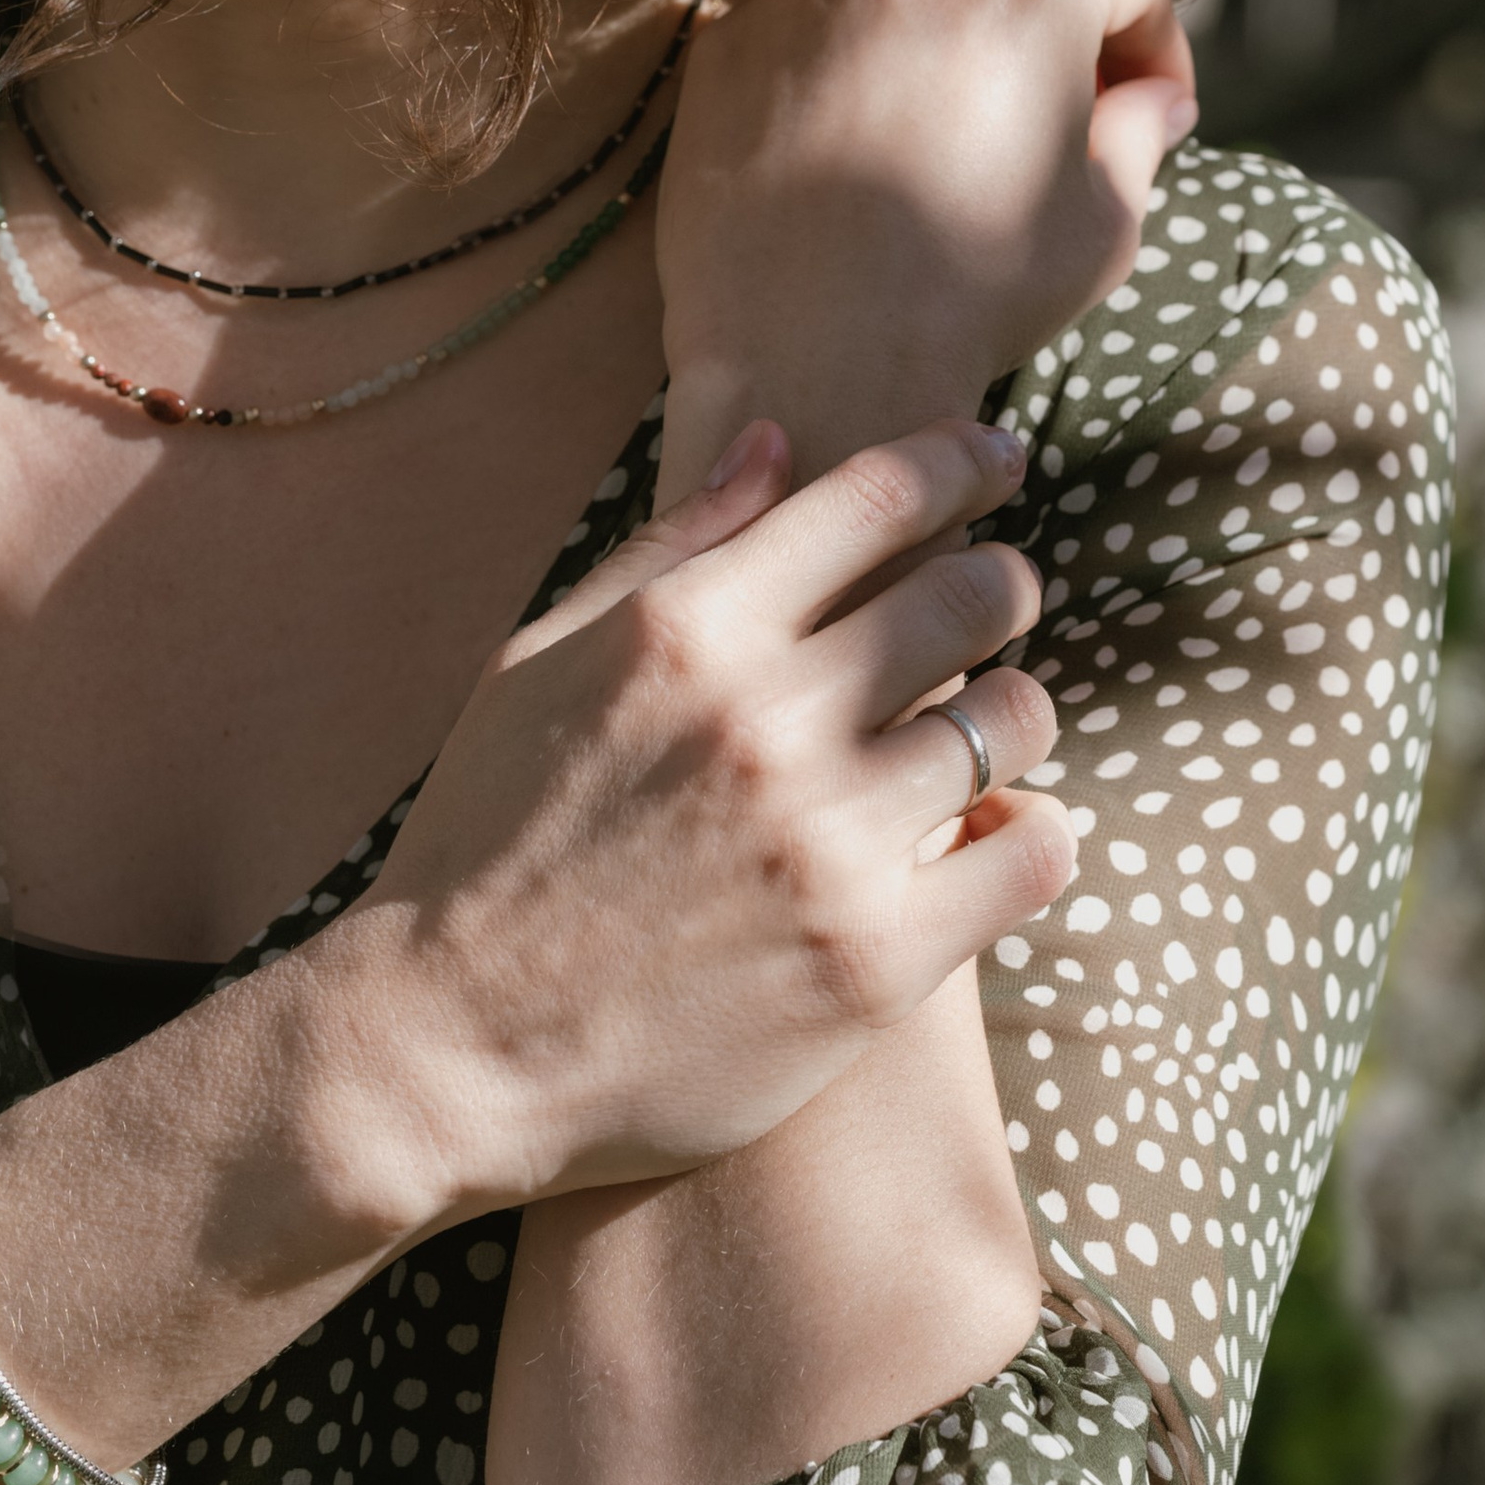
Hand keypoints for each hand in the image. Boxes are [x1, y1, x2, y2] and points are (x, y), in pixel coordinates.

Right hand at [359, 416, 1075, 1220]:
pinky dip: (1035, 829)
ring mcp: (826, 842)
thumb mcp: (541, 661)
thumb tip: (774, 439)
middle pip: (973, 592)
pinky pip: (1036, 853)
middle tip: (996, 606)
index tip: (1000, 456)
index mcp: (684, 629)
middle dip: (1002, 583)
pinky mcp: (875, 959)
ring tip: (982, 732)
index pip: (877, 496)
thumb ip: (668, 548)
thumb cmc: (486, 840)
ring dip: (1013, 712)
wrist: (448, 1045)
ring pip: (1014, 720)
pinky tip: (997, 833)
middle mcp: (764, 718)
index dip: (961, 458)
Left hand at [654, 0, 1196, 495]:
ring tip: (948, 86)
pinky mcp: (732, 31)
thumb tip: (1158, 100)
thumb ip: (1140, 134)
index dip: (1153, 40)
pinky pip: (806, 5)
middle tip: (1052, 97)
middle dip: (1041, 13)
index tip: (1152, 102)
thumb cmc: (972, 294)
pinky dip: (843, 41)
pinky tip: (856, 120)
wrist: (806, 357)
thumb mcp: (1102, 222)